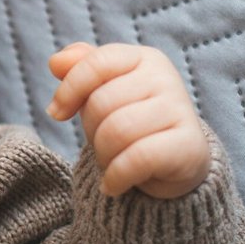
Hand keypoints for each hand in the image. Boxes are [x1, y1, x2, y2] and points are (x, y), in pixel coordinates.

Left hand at [46, 42, 211, 198]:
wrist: (172, 164)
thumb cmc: (130, 121)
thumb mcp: (101, 92)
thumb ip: (79, 69)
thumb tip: (56, 62)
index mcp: (144, 59)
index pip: (97, 63)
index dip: (69, 90)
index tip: (56, 113)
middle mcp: (166, 78)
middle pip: (101, 102)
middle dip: (91, 131)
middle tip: (104, 144)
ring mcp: (180, 110)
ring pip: (116, 132)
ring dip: (103, 156)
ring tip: (113, 161)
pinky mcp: (189, 146)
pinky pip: (136, 159)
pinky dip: (116, 177)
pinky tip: (114, 184)